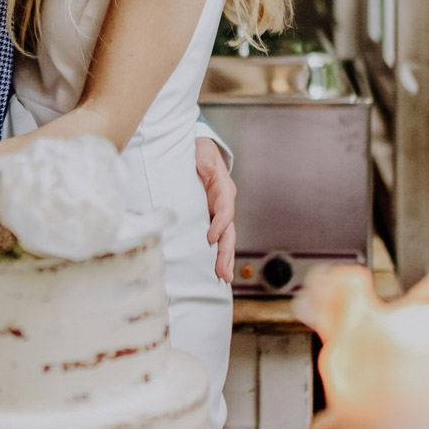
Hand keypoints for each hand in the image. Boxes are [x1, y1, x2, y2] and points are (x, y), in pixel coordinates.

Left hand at [194, 137, 235, 282]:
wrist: (199, 151)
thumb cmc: (200, 152)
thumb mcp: (203, 152)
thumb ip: (204, 160)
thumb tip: (204, 167)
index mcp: (223, 189)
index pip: (225, 209)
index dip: (220, 223)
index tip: (211, 237)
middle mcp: (224, 203)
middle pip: (228, 231)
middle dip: (226, 252)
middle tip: (223, 272)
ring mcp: (219, 212)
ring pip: (225, 238)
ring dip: (225, 258)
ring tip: (224, 277)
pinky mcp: (210, 218)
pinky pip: (217, 238)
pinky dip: (218, 253)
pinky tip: (217, 269)